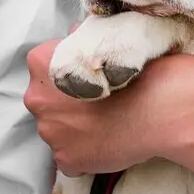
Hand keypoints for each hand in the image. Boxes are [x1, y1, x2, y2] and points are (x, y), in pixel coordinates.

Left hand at [24, 35, 193, 175]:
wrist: (158, 106)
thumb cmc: (134, 69)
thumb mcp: (103, 39)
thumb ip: (80, 39)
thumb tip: (74, 35)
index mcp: (40, 63)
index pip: (43, 66)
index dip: (66, 73)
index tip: (86, 78)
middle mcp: (36, 98)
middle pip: (45, 101)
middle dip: (64, 104)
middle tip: (95, 103)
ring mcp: (49, 132)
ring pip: (57, 131)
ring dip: (74, 129)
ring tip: (104, 124)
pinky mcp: (65, 159)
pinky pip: (70, 156)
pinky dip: (84, 153)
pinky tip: (106, 142)